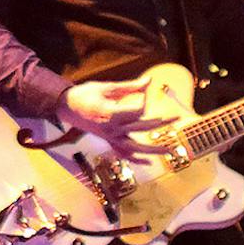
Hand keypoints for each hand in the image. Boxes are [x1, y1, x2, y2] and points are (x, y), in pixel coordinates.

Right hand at [57, 79, 186, 149]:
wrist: (66, 107)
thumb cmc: (85, 94)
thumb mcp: (106, 87)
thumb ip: (129, 86)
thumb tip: (149, 82)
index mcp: (110, 114)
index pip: (137, 111)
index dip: (145, 99)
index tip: (146, 91)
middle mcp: (111, 128)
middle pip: (141, 128)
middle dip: (161, 122)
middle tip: (177, 117)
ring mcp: (110, 137)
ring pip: (135, 147)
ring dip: (153, 149)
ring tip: (170, 149)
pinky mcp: (108, 140)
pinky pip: (122, 153)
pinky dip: (135, 159)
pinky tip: (148, 163)